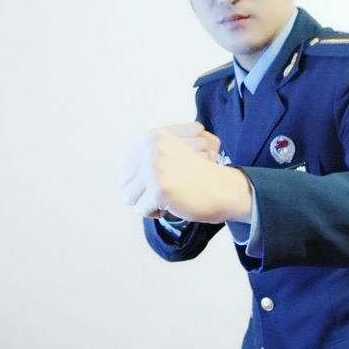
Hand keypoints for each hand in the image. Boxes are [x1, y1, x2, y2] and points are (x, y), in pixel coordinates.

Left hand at [122, 122, 251, 223]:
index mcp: (154, 136)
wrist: (225, 187)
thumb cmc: (204, 173)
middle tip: (164, 194)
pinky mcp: (159, 189)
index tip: (158, 185)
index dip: (140, 181)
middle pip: (125, 182)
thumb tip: (124, 175)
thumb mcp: (178, 148)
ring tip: (169, 199)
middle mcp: (152, 148)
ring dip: (148, 203)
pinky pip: (142, 210)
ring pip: (130, 197)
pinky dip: (156, 213)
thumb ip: (153, 153)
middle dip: (142, 193)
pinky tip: (173, 206)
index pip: (126, 166)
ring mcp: (155, 168)